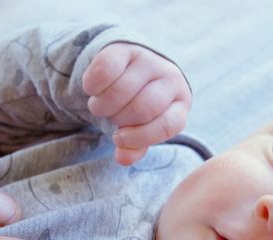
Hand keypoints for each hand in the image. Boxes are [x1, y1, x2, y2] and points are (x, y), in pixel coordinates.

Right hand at [82, 42, 191, 164]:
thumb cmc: (136, 104)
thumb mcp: (140, 127)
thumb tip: (123, 158)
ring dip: (101, 105)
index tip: (118, 139)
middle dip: (118, 119)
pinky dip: (92, 86)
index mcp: (180, 103)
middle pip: (141, 109)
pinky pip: (104, 70)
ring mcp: (149, 60)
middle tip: (109, 117)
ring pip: (121, 91)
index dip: (140, 137)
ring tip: (99, 105)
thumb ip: (134, 145)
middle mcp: (170, 78)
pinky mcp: (125, 48)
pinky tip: (92, 89)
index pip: (168, 125)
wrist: (127, 65)